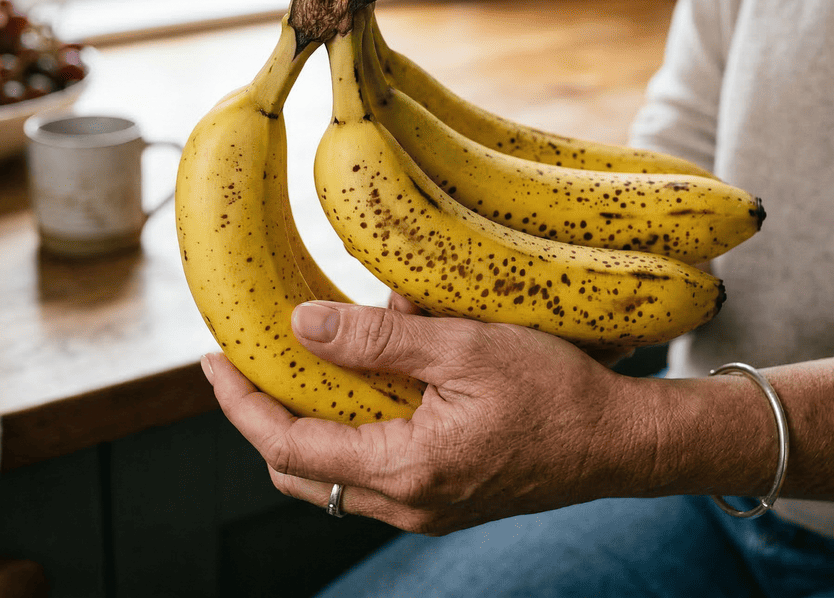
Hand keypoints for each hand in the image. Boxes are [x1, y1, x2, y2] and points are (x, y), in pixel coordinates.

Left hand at [202, 300, 658, 534]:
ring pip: (331, 475)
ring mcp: (423, 508)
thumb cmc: (555, 392)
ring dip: (308, 423)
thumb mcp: (464, 349)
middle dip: (263, 418)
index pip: (288, 445)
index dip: (241, 404)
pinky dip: (351, 428)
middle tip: (249, 364)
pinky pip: (370, 470)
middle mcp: (405, 503)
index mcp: (405, 470)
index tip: (214, 361)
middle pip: (298, 470)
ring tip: (305, 361)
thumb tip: (300, 326)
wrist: (619, 443)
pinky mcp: (440, 497)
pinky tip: (368, 379)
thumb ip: (376, 343)